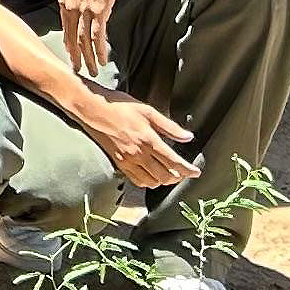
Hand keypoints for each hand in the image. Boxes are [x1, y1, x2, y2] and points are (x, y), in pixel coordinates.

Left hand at [53, 0, 126, 77]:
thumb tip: (81, 8)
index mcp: (64, 2)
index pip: (65, 29)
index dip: (68, 45)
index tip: (71, 56)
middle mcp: (71, 8)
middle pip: (72, 39)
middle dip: (76, 57)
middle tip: (78, 71)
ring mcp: (85, 10)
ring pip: (84, 41)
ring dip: (89, 58)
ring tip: (92, 70)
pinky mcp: (100, 10)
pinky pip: (98, 35)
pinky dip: (101, 49)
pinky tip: (103, 59)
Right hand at [74, 89, 202, 192]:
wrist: (93, 110)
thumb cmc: (120, 107)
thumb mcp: (148, 111)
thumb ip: (169, 126)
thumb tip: (188, 137)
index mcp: (149, 140)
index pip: (174, 162)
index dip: (188, 170)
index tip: (196, 172)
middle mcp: (139, 154)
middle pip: (165, 176)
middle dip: (178, 177)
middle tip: (185, 173)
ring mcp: (128, 161)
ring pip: (152, 182)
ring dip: (164, 181)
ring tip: (170, 174)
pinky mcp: (119, 164)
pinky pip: (137, 181)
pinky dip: (148, 182)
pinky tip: (152, 176)